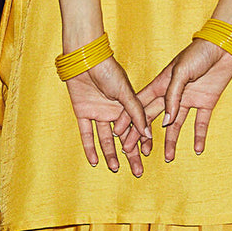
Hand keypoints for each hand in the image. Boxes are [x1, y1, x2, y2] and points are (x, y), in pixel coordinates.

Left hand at [65, 57, 151, 174]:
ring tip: (116, 168)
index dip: (142, 142)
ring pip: (106, 138)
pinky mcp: (83, 113)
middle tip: (138, 171)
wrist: (85, 59)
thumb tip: (147, 134)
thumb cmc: (109, 71)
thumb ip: (136, 114)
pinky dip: (90, 147)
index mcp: (126, 105)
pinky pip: (87, 134)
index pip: (137, 128)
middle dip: (130, 154)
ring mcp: (98, 113)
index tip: (147, 156)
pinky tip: (95, 161)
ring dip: (110, 153)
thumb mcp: (125, 93)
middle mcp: (113, 111)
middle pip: (123, 137)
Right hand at [135, 39, 231, 160]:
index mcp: (161, 85)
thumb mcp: (181, 72)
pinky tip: (198, 149)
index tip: (118, 133)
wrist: (223, 46)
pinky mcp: (205, 102)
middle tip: (134, 151)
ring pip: (176, 125)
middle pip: (154, 118)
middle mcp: (173, 95)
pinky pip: (200, 122)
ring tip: (168, 158)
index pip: (141, 105)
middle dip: (143, 135)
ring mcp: (189, 99)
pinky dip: (199, 136)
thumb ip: (172, 97)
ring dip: (171, 141)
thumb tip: (166, 122)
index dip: (128, 119)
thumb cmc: (198, 54)